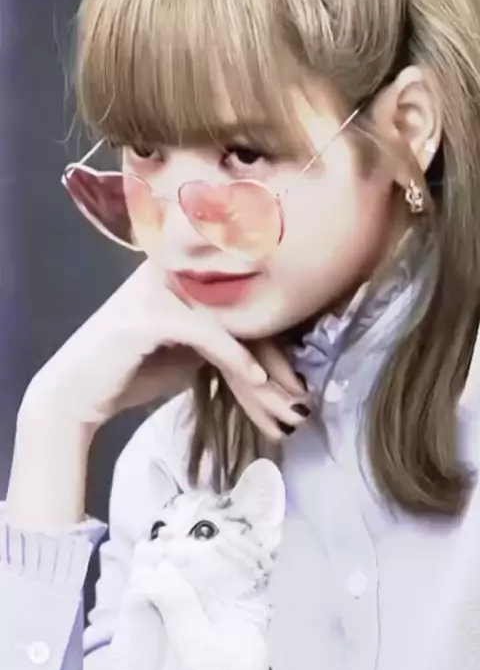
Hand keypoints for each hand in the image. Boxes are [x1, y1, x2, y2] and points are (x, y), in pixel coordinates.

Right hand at [21, 260, 308, 439]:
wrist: (77, 393)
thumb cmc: (132, 371)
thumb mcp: (187, 352)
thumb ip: (221, 338)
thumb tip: (271, 350)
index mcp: (180, 272)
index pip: (241, 299)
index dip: (274, 339)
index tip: (297, 378)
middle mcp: (170, 271)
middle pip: (241, 309)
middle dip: (276, 357)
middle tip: (300, 394)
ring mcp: (158, 289)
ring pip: (229, 323)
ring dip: (263, 366)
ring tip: (289, 398)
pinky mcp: (151, 315)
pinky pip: (206, 333)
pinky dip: (234, 357)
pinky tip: (257, 379)